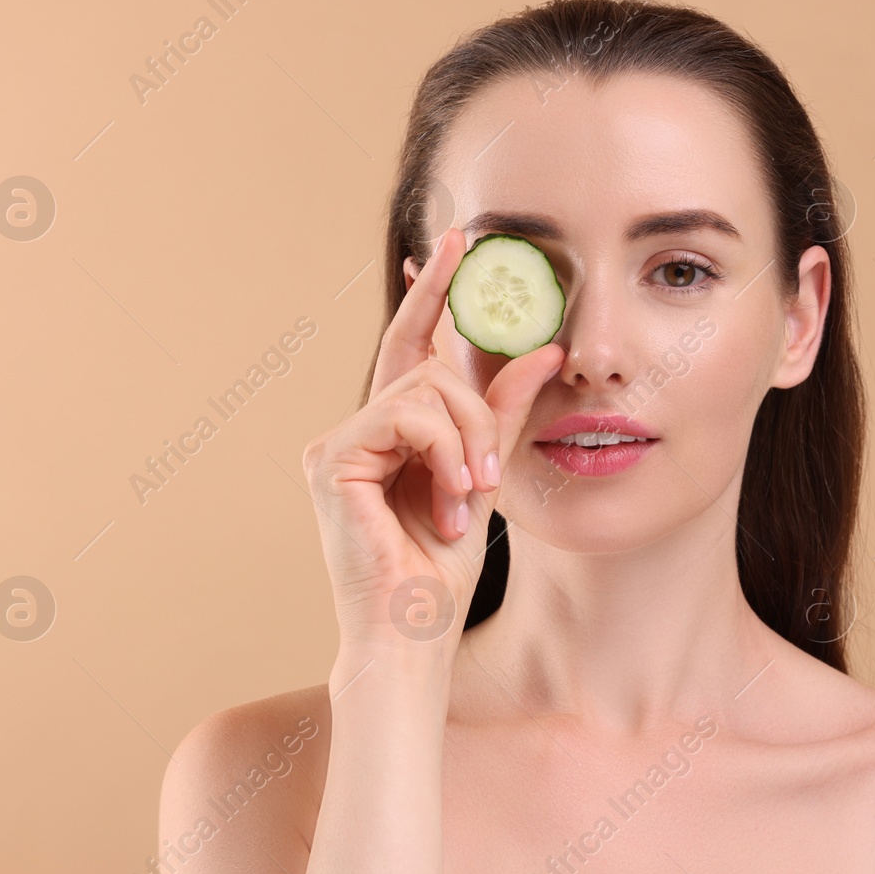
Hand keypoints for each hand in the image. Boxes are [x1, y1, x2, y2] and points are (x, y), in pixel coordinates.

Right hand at [301, 226, 564, 656]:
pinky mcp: (328, 458)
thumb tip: (546, 348)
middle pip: (429, 368)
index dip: (434, 292)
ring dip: (464, 442)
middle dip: (474, 411)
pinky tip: (448, 502)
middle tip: (488, 473)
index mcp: (390, 432)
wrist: (414, 635)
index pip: (413, 343)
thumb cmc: (442, 572)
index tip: (457, 238)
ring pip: (422, 389)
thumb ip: (504, 411)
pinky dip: (442, 455)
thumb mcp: (486, 474)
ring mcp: (335, 442)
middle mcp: (356, 429)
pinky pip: (405, 417)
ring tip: (468, 498)